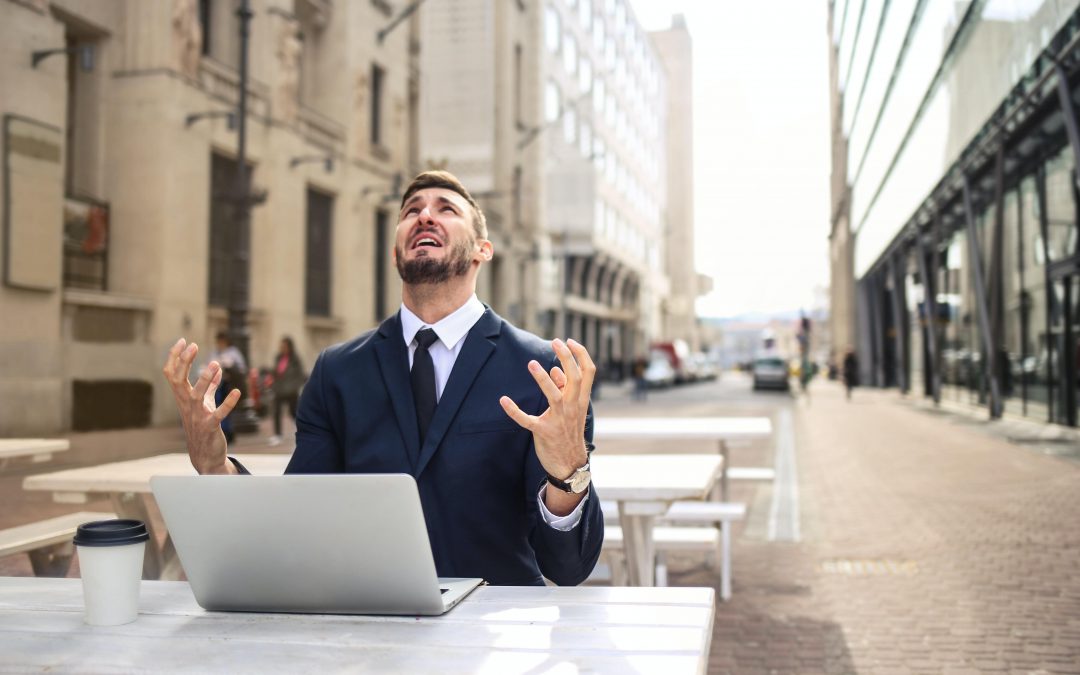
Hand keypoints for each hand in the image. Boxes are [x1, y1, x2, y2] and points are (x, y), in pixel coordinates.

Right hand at [162, 338, 238, 474]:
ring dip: (205, 380)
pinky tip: (236, 392)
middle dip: (184, 363)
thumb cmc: (204, 426)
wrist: (205, 456)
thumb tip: (217, 368)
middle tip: (193, 345)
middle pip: (179, 381)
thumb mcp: (205, 404)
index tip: (182, 340)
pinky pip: (218, 414)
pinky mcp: (210, 428)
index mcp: (183, 398)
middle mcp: (187, 406)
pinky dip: (227, 403)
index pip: (172, 375)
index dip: (175, 358)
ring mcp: (197, 417)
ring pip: (196, 396)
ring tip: (215, 364)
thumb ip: (210, 387)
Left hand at [500, 338, 594, 480]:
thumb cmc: (569, 432)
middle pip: (574, 378)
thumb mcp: (572, 410)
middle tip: (555, 342)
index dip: (580, 354)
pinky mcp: (543, 432)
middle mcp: (572, 407)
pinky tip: (504, 400)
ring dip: (542, 379)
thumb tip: (555, 370)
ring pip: (553, 395)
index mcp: (581, 400)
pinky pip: (527, 419)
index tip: (570, 341)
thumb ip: (565, 390)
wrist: (569, 463)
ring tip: (531, 363)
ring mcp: (558, 420)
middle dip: (566, 358)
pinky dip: (514, 410)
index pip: (588, 372)